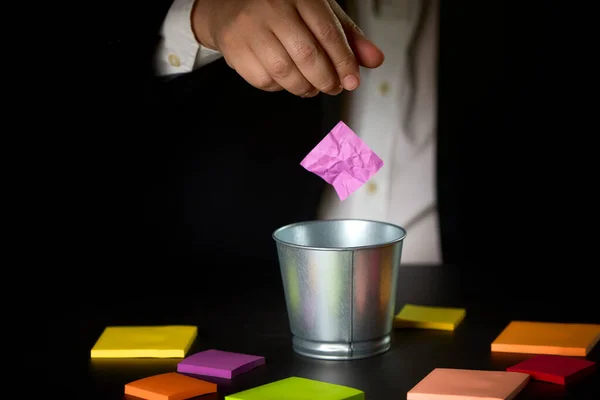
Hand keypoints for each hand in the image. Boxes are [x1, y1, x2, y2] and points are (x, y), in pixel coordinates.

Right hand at [191, 0, 384, 96]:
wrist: (228, 4)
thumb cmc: (280, 9)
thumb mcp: (317, 12)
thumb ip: (347, 36)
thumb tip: (375, 60)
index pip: (327, 33)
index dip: (344, 62)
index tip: (352, 81)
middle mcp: (272, 9)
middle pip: (306, 56)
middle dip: (326, 80)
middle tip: (333, 87)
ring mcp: (249, 29)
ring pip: (285, 73)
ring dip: (305, 88)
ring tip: (312, 87)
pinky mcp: (234, 49)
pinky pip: (263, 81)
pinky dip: (280, 88)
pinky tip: (286, 80)